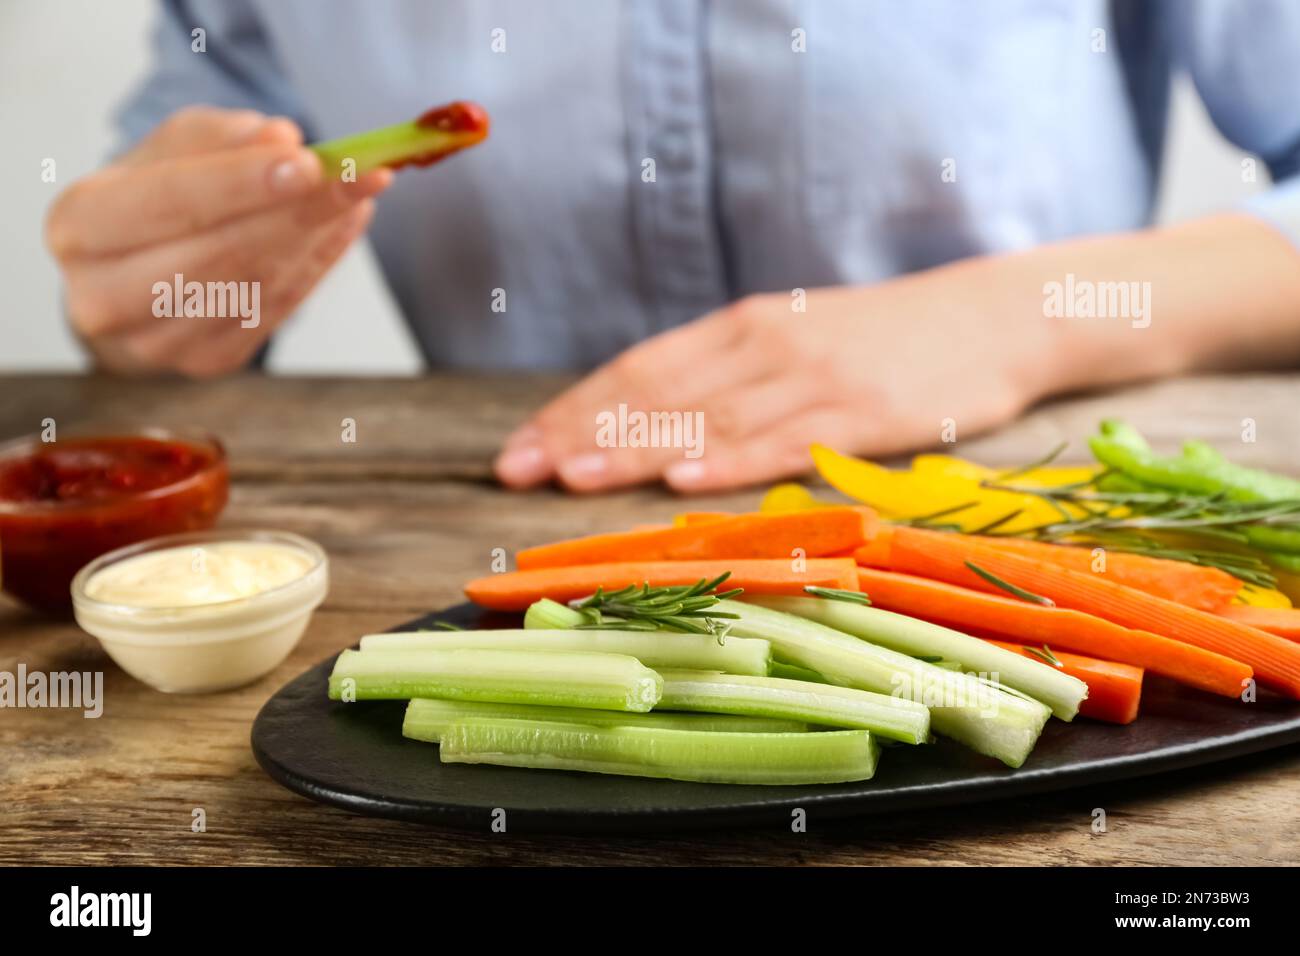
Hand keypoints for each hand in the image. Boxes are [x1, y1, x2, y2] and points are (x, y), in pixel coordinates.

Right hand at [46, 106, 392, 376]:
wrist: (132, 273)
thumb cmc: (153, 198)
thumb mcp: (172, 148)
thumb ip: (221, 139)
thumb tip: (282, 140)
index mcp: (79, 227)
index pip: (169, 202)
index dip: (241, 183)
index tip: (307, 163)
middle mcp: (105, 296)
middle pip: (220, 254)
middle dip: (298, 212)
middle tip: (359, 175)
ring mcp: (156, 342)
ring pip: (256, 287)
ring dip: (318, 236)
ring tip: (360, 190)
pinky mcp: (206, 362)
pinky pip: (277, 311)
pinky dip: (319, 264)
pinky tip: (346, 222)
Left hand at [495, 260, 1060, 492]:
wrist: (992, 317)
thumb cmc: (883, 340)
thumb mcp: (793, 341)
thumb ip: (727, 375)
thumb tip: (647, 428)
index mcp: (741, 327)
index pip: (638, 369)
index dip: (573, 409)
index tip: (518, 448)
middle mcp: (764, 345)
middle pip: (655, 392)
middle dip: (579, 432)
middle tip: (515, 470)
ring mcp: (812, 379)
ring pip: (705, 418)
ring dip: (633, 450)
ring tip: (570, 479)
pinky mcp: (861, 415)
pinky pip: (783, 442)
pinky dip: (728, 461)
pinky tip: (683, 479)